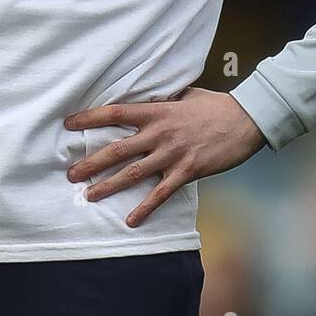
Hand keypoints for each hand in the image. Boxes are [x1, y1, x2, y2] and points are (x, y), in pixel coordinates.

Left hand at [65, 87, 265, 226]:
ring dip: (108, 186)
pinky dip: (145, 208)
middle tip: (70, 174)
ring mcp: (173, 154)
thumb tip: (149, 98)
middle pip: (117, 149)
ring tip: (88, 196)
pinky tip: (130, 220)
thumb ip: (164, 100)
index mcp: (157, 111)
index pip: (115, 113)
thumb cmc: (216, 105)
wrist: (247, 119)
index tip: (68, 124)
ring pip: (133, 173)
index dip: (90, 118)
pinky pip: (161, 193)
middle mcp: (160, 133)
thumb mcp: (185, 95)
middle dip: (91, 163)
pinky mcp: (188, 171)